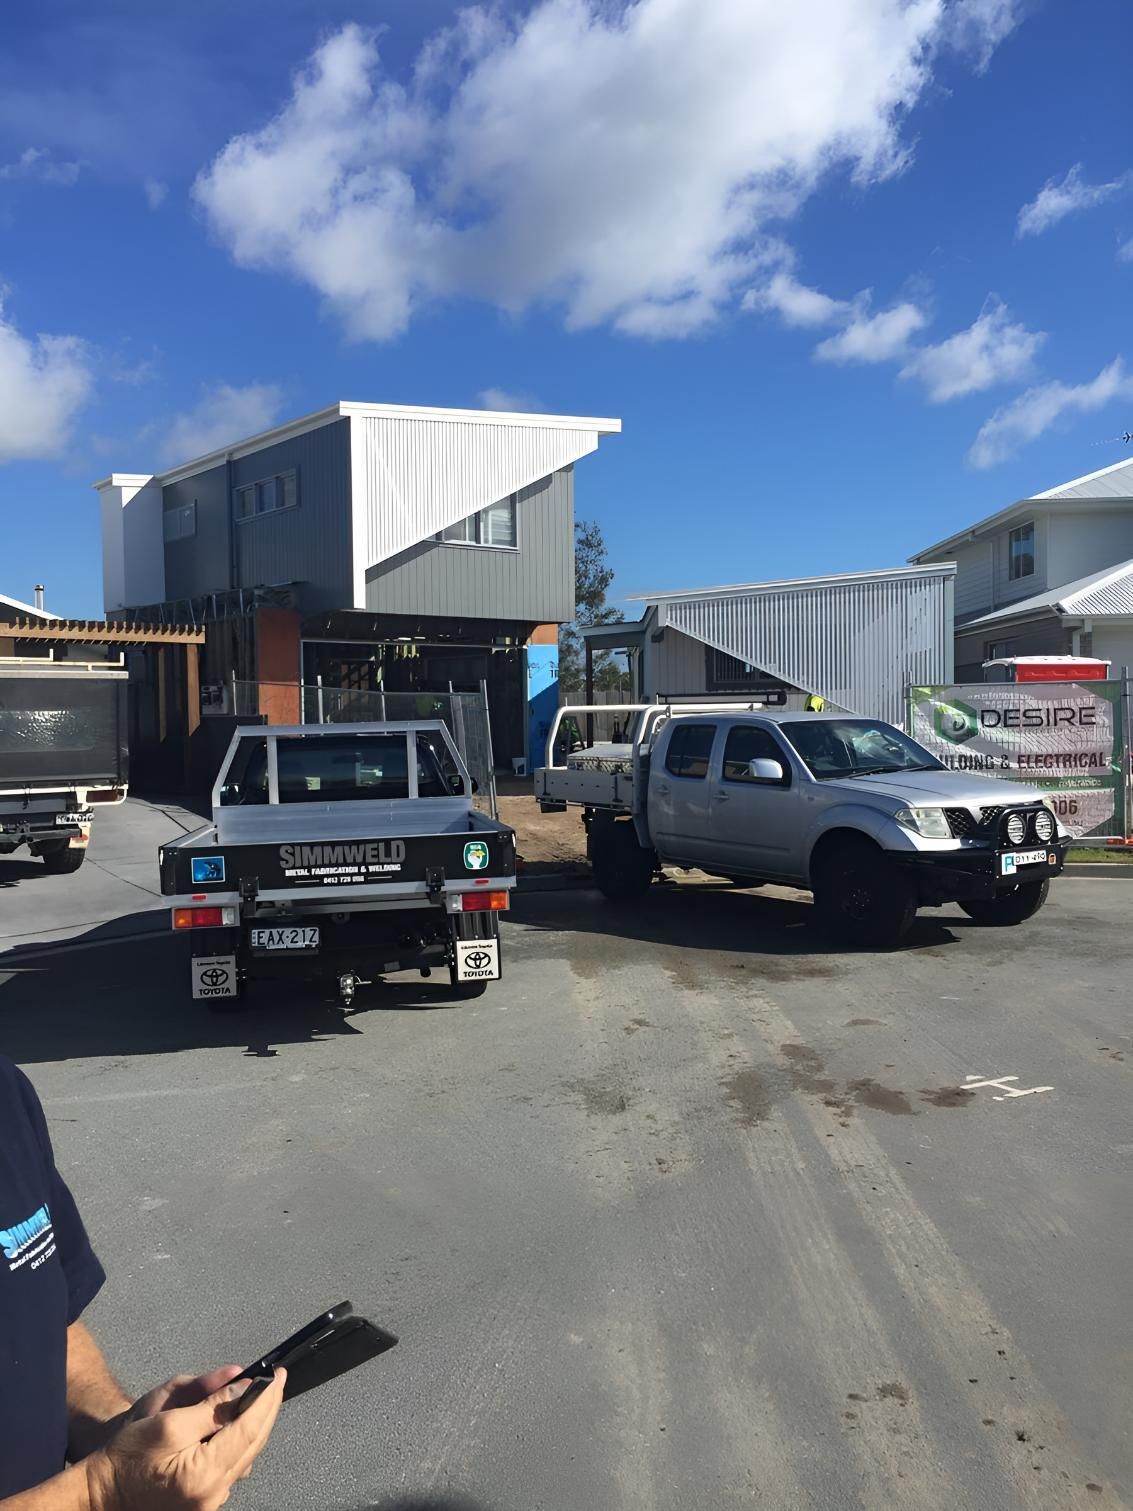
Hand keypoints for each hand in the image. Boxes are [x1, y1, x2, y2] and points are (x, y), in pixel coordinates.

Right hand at [84, 1370, 284, 1510]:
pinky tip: (238, 1424)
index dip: (267, 1399)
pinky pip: (233, 1466)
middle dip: (267, 1409)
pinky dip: (240, 1442)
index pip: (249, 1429)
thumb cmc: (127, 1458)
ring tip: (259, 1397)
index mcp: (204, 1474)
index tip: (278, 1376)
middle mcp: (213, 1494)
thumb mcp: (168, 1422)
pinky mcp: (205, 1502)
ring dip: (255, 1425)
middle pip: (253, 1443)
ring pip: (246, 1455)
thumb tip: (243, 1388)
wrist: (102, 1492)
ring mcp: (210, 1502)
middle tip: (276, 1380)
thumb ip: (210, 1406)